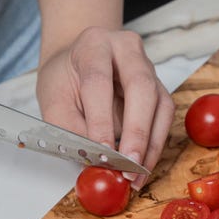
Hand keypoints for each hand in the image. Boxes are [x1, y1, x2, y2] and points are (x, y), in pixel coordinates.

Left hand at [36, 26, 174, 186]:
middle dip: (136, 131)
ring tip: (136, 174)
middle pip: (140, 87)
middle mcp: (126, 48)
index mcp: (93, 44)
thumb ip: (71, 129)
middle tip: (128, 164)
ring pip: (159, 104)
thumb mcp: (54, 100)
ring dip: (150, 143)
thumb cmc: (64, 80)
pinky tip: (143, 165)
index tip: (102, 152)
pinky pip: (164, 117)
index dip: (101, 119)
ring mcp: (148, 67)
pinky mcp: (159, 88)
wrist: (77, 62)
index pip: (99, 81)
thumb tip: (96, 161)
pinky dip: (154, 144)